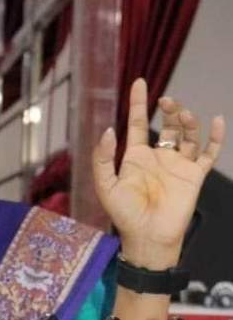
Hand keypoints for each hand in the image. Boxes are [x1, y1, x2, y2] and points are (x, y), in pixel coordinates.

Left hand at [92, 78, 225, 268]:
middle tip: (166, 100)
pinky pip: (208, 153)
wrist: (148, 237)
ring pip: (186, 135)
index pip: (137, 123)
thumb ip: (103, 158)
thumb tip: (109, 131)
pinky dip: (215, 137)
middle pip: (166, 125)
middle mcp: (158, 158)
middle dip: (168, 109)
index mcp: (135, 157)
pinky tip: (217, 121)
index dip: (138, 102)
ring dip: (186, 121)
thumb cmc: (124, 214)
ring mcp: (177, 165)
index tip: (139, 82)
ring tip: (182, 113)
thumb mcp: (106, 185)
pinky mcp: (194, 176)